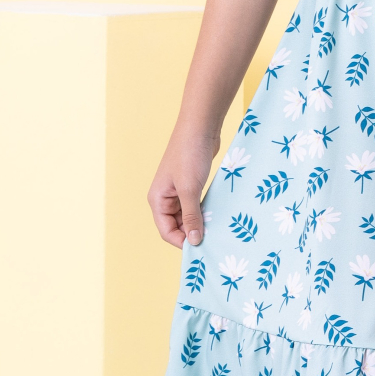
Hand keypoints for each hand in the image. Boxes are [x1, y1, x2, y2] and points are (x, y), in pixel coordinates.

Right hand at [148, 127, 219, 248]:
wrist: (200, 128)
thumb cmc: (189, 155)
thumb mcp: (190, 189)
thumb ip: (192, 216)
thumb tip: (194, 241)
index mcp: (157, 200)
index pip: (166, 231)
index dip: (183, 241)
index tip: (202, 248)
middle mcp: (165, 198)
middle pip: (177, 226)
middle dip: (192, 233)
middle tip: (213, 240)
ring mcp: (178, 192)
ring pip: (188, 217)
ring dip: (200, 223)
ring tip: (217, 230)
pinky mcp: (190, 186)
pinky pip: (196, 206)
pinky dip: (204, 213)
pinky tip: (217, 217)